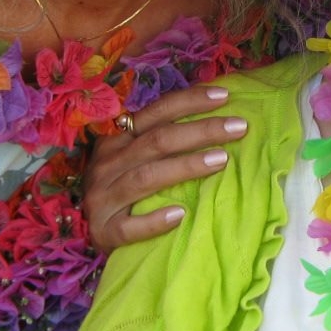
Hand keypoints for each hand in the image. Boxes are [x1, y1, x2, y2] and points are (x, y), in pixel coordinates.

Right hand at [83, 86, 246, 252]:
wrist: (92, 234)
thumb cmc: (125, 192)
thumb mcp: (133, 158)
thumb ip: (160, 142)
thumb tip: (216, 121)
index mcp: (117, 140)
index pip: (156, 113)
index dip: (190, 101)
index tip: (225, 96)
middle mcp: (107, 164)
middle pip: (157, 141)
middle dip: (201, 131)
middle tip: (238, 127)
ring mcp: (102, 198)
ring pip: (146, 178)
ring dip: (185, 167)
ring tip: (222, 160)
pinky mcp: (103, 231)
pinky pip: (128, 227)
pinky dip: (154, 221)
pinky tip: (180, 214)